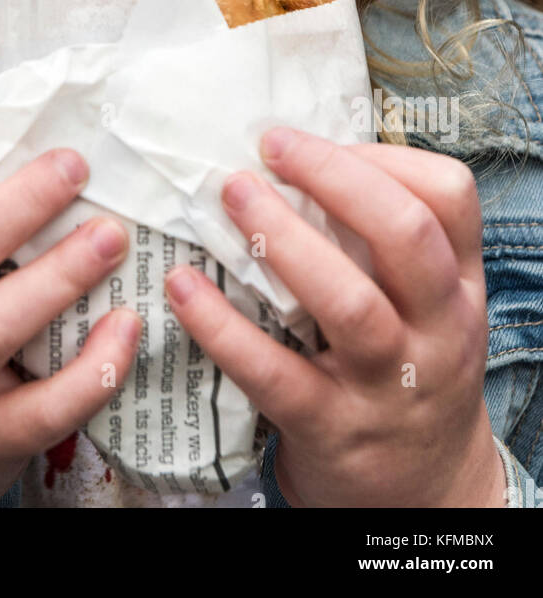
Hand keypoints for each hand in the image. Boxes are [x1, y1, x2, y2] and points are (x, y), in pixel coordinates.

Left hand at [164, 128, 504, 507]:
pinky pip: (275, 373)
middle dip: (334, 177)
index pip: (448, 197)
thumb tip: (292, 161)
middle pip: (406, 235)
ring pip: (349, 303)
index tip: (312, 143)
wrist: (423, 496)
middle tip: (270, 147)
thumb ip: (383, 243)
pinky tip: (183, 287)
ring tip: (232, 195)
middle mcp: (436, 330)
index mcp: (457, 285)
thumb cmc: (406, 372)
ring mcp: (387, 384)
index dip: (380, 156)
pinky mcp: (331, 429)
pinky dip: (223, 327)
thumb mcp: (426, 307)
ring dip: (283, 240)